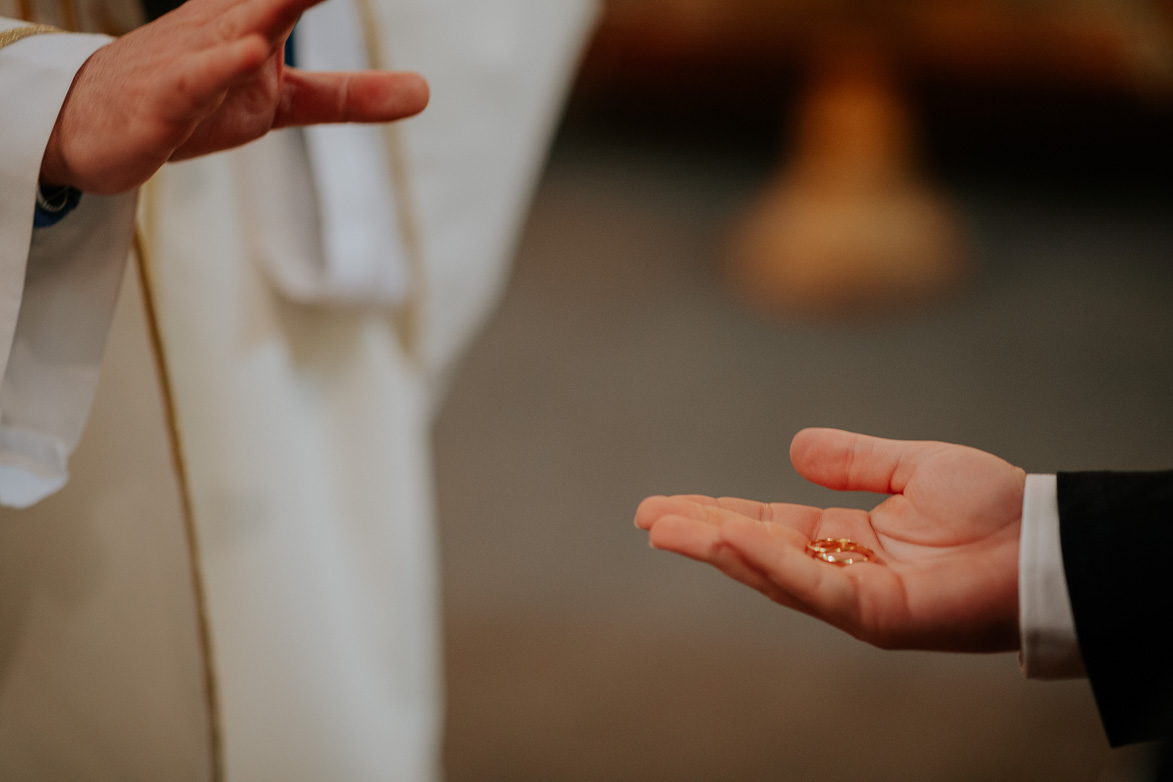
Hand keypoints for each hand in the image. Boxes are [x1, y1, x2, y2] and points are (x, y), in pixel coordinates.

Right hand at [39, 0, 428, 193]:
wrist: (88, 122)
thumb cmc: (187, 99)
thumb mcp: (280, 101)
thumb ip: (348, 96)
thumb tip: (424, 91)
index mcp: (257, 18)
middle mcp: (228, 26)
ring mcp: (195, 60)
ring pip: (242, 24)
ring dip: (281, 1)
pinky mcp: (166, 101)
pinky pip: (195, 80)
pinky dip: (221, 67)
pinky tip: (252, 51)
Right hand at [635, 428, 1024, 651]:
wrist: (1044, 543)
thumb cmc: (992, 509)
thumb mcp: (913, 466)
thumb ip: (855, 459)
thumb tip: (792, 448)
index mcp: (844, 538)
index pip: (763, 526)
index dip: (713, 514)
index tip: (665, 505)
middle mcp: (839, 572)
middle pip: (752, 553)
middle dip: (696, 534)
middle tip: (644, 517)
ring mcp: (852, 598)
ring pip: (768, 571)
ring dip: (713, 548)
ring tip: (663, 526)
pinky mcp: (874, 614)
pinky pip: (811, 585)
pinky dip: (767, 563)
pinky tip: (728, 538)